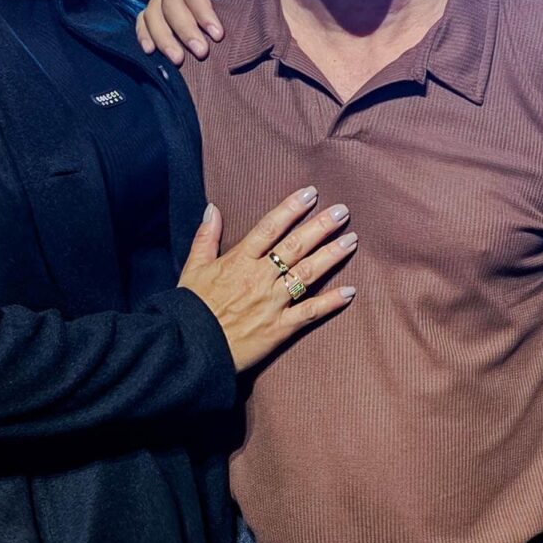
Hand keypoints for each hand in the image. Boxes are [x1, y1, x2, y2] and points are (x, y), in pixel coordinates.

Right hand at [136, 0, 268, 64]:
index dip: (202, 12)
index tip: (218, 35)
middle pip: (171, 4)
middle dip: (185, 30)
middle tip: (202, 52)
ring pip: (154, 13)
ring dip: (164, 38)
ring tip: (178, 60)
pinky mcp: (158, 3)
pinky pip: (144, 18)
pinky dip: (144, 33)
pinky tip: (150, 51)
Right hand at [179, 187, 356, 372]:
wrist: (190, 349)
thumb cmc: (190, 309)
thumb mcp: (193, 268)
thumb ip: (205, 237)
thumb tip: (212, 208)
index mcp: (239, 261)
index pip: (270, 228)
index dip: (291, 209)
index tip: (311, 193)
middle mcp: (259, 278)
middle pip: (295, 246)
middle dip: (321, 226)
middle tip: (342, 212)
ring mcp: (272, 302)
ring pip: (307, 273)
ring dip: (331, 256)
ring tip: (352, 241)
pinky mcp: (279, 327)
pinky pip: (310, 312)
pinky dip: (331, 302)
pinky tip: (350, 291)